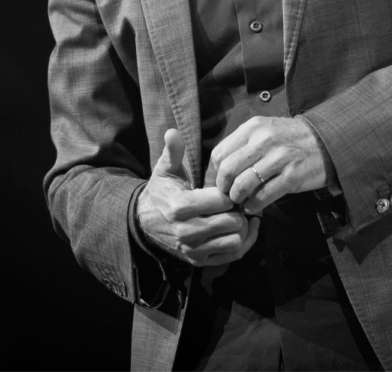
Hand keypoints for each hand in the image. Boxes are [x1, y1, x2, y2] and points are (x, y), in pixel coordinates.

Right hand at [136, 129, 259, 266]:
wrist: (144, 222)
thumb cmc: (161, 191)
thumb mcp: (165, 169)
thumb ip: (173, 151)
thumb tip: (173, 131)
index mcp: (181, 206)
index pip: (221, 200)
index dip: (230, 192)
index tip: (231, 187)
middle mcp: (188, 231)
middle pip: (232, 222)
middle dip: (239, 209)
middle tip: (239, 200)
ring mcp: (194, 249)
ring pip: (235, 241)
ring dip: (243, 227)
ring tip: (241, 213)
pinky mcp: (199, 261)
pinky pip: (232, 255)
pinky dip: (245, 242)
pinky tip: (247, 227)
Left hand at [211, 116, 326, 213]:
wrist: (324, 141)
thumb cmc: (288, 138)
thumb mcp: (264, 131)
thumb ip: (242, 146)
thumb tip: (218, 172)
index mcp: (253, 127)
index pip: (219, 152)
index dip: (213, 174)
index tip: (214, 185)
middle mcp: (264, 139)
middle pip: (228, 169)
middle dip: (222, 188)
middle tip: (225, 196)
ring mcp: (279, 157)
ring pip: (243, 184)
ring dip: (237, 198)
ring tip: (239, 202)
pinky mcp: (292, 176)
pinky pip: (263, 196)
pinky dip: (253, 205)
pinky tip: (253, 207)